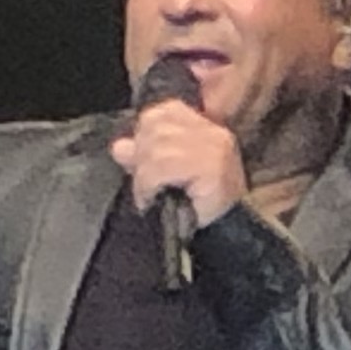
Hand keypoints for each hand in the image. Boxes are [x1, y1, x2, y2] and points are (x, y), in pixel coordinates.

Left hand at [112, 96, 247, 234]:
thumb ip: (146, 156)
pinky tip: (153, 199)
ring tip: (150, 195)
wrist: (229, 239)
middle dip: (141, 157)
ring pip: (154, 148)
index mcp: (208, 128)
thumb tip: (121, 147)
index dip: (145, 133)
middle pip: (155, 125)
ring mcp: (215, 148)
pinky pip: (160, 167)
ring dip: (143, 176)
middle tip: (147, 185)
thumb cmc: (200, 210)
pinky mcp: (211, 167)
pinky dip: (148, 184)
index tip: (144, 162)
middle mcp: (214, 133)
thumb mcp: (168, 176)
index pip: (166, 110)